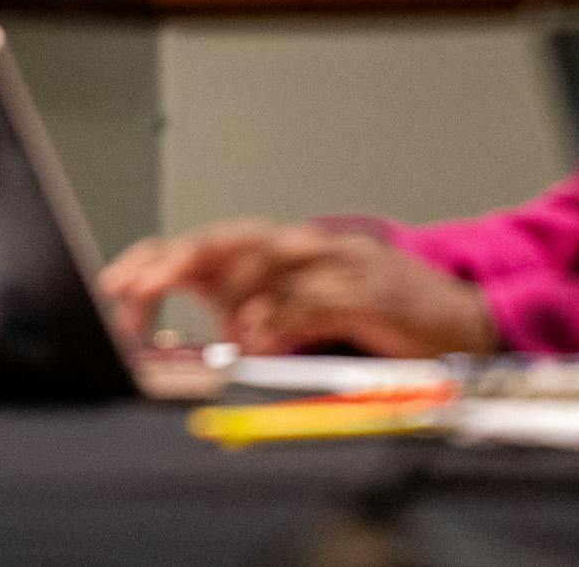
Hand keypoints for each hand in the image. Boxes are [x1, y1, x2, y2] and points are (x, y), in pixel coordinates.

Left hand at [99, 218, 499, 357]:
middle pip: (228, 239)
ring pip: (267, 257)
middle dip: (175, 261)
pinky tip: (258, 339)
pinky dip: (281, 318)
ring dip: (230, 293)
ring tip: (201, 323)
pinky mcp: (370, 289)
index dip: (159, 261)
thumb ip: (258, 319)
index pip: (207, 244)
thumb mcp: (307, 316)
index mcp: (282, 253)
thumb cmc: (380, 318)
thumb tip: (206, 341)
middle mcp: (304, 246)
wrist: (462, 320)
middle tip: (135, 290)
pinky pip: (315, 297)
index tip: (116, 288)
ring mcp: (337, 261)